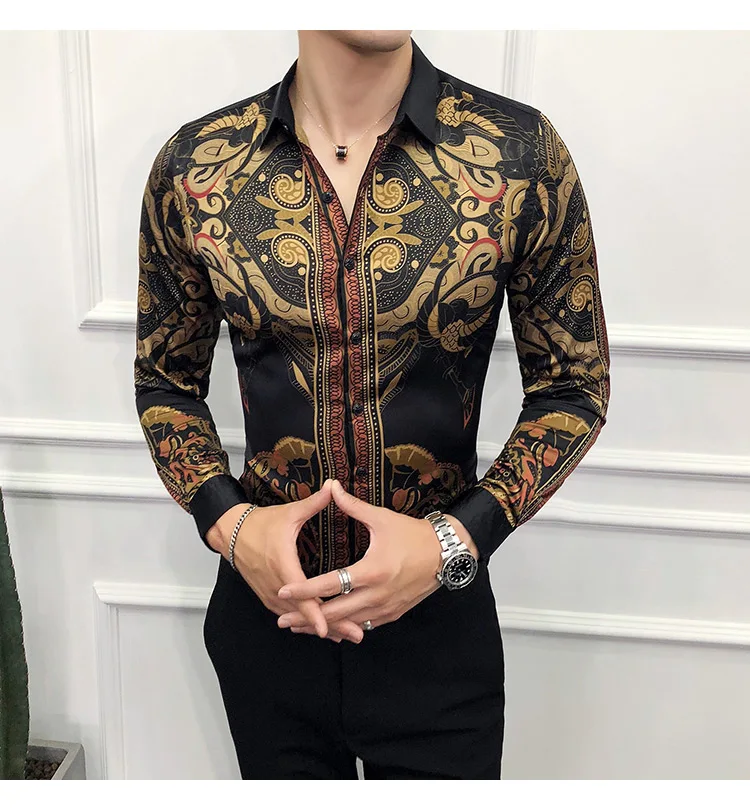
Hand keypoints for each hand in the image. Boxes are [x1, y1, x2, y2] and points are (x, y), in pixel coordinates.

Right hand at [205, 480, 364, 643]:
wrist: (232, 533)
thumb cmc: (262, 523)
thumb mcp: (290, 513)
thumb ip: (314, 503)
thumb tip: (334, 486)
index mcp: (283, 565)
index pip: (300, 594)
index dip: (314, 612)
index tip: (327, 627)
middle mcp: (276, 585)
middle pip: (304, 612)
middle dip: (330, 625)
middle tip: (356, 635)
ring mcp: (271, 594)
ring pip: (298, 617)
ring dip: (321, 626)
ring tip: (347, 636)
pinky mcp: (269, 597)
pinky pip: (290, 615)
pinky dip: (307, 623)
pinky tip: (325, 630)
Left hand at [274, 479, 478, 633]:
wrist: (446, 554)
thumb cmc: (413, 535)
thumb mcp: (382, 518)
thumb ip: (352, 506)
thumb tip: (331, 486)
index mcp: (371, 571)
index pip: (329, 584)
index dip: (304, 590)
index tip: (283, 592)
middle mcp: (377, 595)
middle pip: (335, 613)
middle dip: (307, 618)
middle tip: (282, 620)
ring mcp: (386, 608)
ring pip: (348, 624)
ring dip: (324, 626)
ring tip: (299, 626)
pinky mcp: (393, 614)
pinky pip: (364, 625)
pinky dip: (346, 627)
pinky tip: (331, 626)